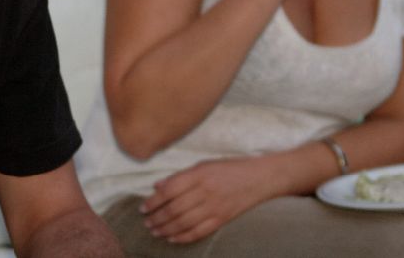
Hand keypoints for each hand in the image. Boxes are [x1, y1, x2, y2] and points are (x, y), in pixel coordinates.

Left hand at [139, 156, 278, 243]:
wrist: (260, 178)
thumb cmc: (229, 168)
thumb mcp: (203, 165)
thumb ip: (180, 177)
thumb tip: (157, 186)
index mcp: (198, 175)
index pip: (169, 190)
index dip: (153, 201)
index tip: (143, 207)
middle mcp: (205, 192)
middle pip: (174, 209)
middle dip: (157, 218)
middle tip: (146, 222)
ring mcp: (215, 207)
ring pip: (184, 222)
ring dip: (166, 229)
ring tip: (155, 231)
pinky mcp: (223, 219)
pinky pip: (200, 232)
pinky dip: (184, 237)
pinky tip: (172, 238)